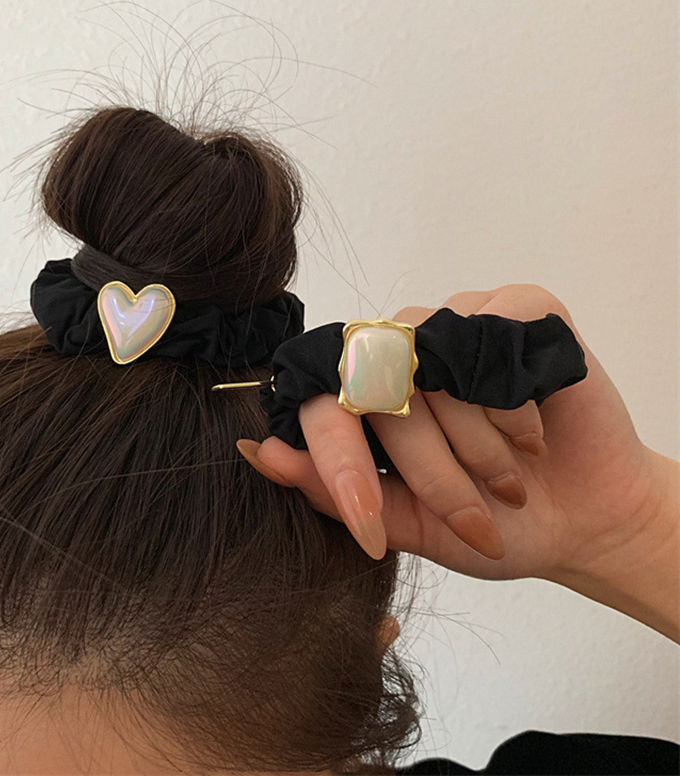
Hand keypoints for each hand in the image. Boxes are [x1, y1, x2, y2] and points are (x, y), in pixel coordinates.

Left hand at [237, 284, 663, 586]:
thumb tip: (255, 452)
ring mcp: (459, 321)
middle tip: (475, 520)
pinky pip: (495, 338)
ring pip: (436, 368)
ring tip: (510, 478)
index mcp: (368, 391)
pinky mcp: (521, 309)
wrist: (580, 522)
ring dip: (477, 444)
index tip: (369, 526)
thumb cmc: (488, 520)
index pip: (322, 400)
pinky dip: (513, 403)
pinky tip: (534, 432)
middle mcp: (405, 346)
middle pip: (381, 389)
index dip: (338, 463)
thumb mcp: (404, 521)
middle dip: (430, 472)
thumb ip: (332, 489)